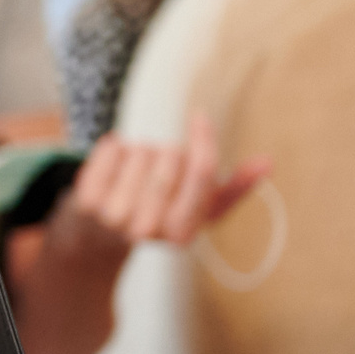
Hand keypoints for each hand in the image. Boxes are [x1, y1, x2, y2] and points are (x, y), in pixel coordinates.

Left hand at [52, 114, 268, 262]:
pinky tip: (116, 166)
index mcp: (183, 234)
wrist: (102, 236)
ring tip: (137, 173)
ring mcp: (113, 217)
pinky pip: (111, 148)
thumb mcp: (200, 209)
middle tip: (160, 169)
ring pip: (142, 149)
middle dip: (170, 152)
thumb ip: (234, 187)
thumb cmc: (161, 214)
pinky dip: (115, 147)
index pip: (202, 172)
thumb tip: (267, 163)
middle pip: (172, 156)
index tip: (200, 117)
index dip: (204, 139)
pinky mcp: (86, 200)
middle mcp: (147, 230)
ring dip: (142, 151)